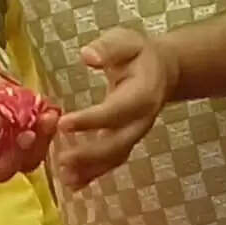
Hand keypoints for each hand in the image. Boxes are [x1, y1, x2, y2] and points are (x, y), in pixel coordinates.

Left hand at [50, 27, 179, 189]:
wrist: (163, 71)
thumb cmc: (139, 54)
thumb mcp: (126, 41)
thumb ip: (108, 48)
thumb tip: (88, 56)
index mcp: (143, 94)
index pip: (116, 111)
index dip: (92, 120)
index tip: (64, 123)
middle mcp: (141, 120)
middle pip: (118, 144)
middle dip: (90, 155)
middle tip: (62, 160)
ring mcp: (135, 134)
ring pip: (115, 157)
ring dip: (91, 170)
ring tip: (65, 178)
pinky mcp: (126, 142)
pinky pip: (112, 162)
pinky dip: (93, 174)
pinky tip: (73, 183)